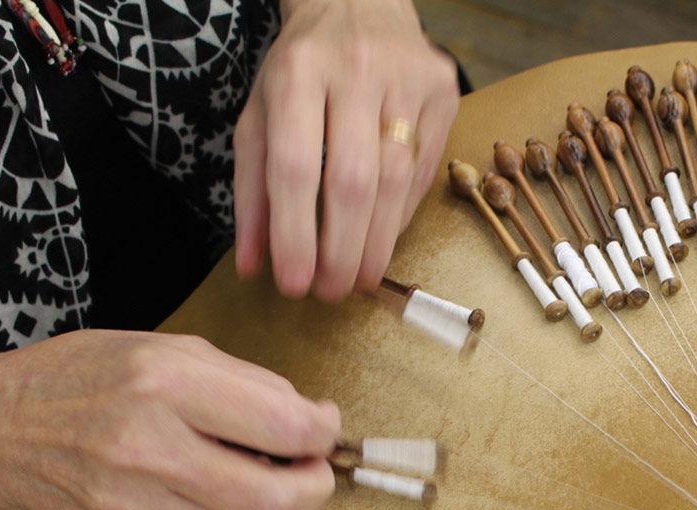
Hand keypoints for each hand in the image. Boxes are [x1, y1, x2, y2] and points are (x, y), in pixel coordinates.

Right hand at [0, 331, 341, 509]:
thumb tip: (310, 419)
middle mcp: (148, 446)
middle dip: (314, 488)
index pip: (282, 425)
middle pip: (272, 499)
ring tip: (271, 481)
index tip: (323, 425)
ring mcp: (132, 502)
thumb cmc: (88, 376)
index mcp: (165, 382)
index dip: (321, 432)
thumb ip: (244, 382)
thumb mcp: (167, 348)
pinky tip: (217, 492)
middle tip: (314, 470)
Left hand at [234, 0, 458, 300]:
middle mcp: (356, 71)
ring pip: (396, 182)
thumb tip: (253, 265)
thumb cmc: (302, 69)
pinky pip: (425, 172)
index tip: (292, 284)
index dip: (294, 234)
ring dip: (376, 243)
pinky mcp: (444, 92)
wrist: (359, 1)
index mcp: (297, 72)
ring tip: (356, 281)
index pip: (295, 166)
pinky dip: (400, 218)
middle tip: (329, 293)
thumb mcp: (260, 115)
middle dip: (340, 249)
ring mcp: (407, 80)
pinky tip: (380, 243)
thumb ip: (252, 189)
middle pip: (352, 181)